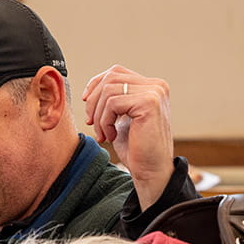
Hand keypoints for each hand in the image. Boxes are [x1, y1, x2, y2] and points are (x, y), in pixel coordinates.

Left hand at [81, 64, 174, 208]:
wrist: (151, 171)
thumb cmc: (136, 148)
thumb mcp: (123, 118)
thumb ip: (115, 99)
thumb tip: (91, 89)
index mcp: (152, 86)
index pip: (116, 72)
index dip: (95, 84)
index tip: (86, 103)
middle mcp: (157, 86)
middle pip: (110, 77)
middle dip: (94, 100)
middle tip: (92, 123)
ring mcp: (154, 93)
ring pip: (109, 90)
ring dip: (99, 114)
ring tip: (103, 133)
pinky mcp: (149, 103)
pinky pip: (112, 103)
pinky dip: (105, 121)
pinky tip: (111, 136)